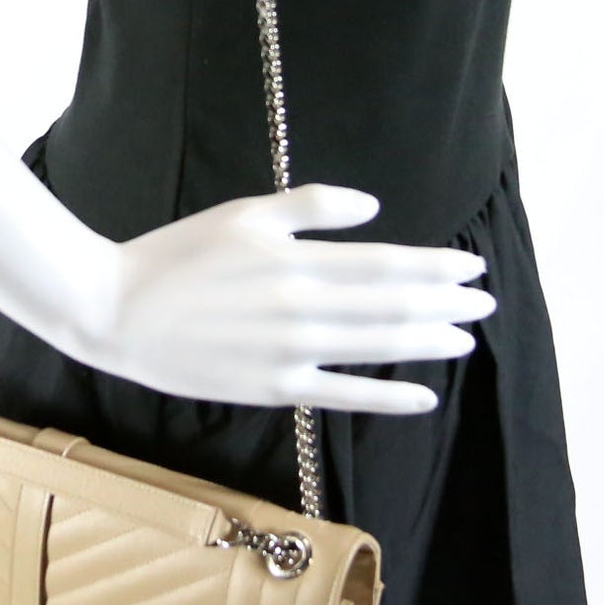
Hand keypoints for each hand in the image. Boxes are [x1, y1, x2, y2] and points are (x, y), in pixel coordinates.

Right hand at [78, 182, 490, 415]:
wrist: (117, 310)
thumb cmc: (178, 254)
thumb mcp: (244, 214)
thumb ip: (311, 208)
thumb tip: (373, 208)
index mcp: (297, 262)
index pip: (387, 266)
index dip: (435, 268)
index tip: (471, 266)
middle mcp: (303, 310)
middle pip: (394, 308)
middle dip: (446, 304)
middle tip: (486, 301)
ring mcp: (290, 354)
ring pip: (378, 349)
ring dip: (429, 342)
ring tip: (466, 337)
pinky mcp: (273, 389)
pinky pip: (344, 396)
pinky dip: (389, 396)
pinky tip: (424, 395)